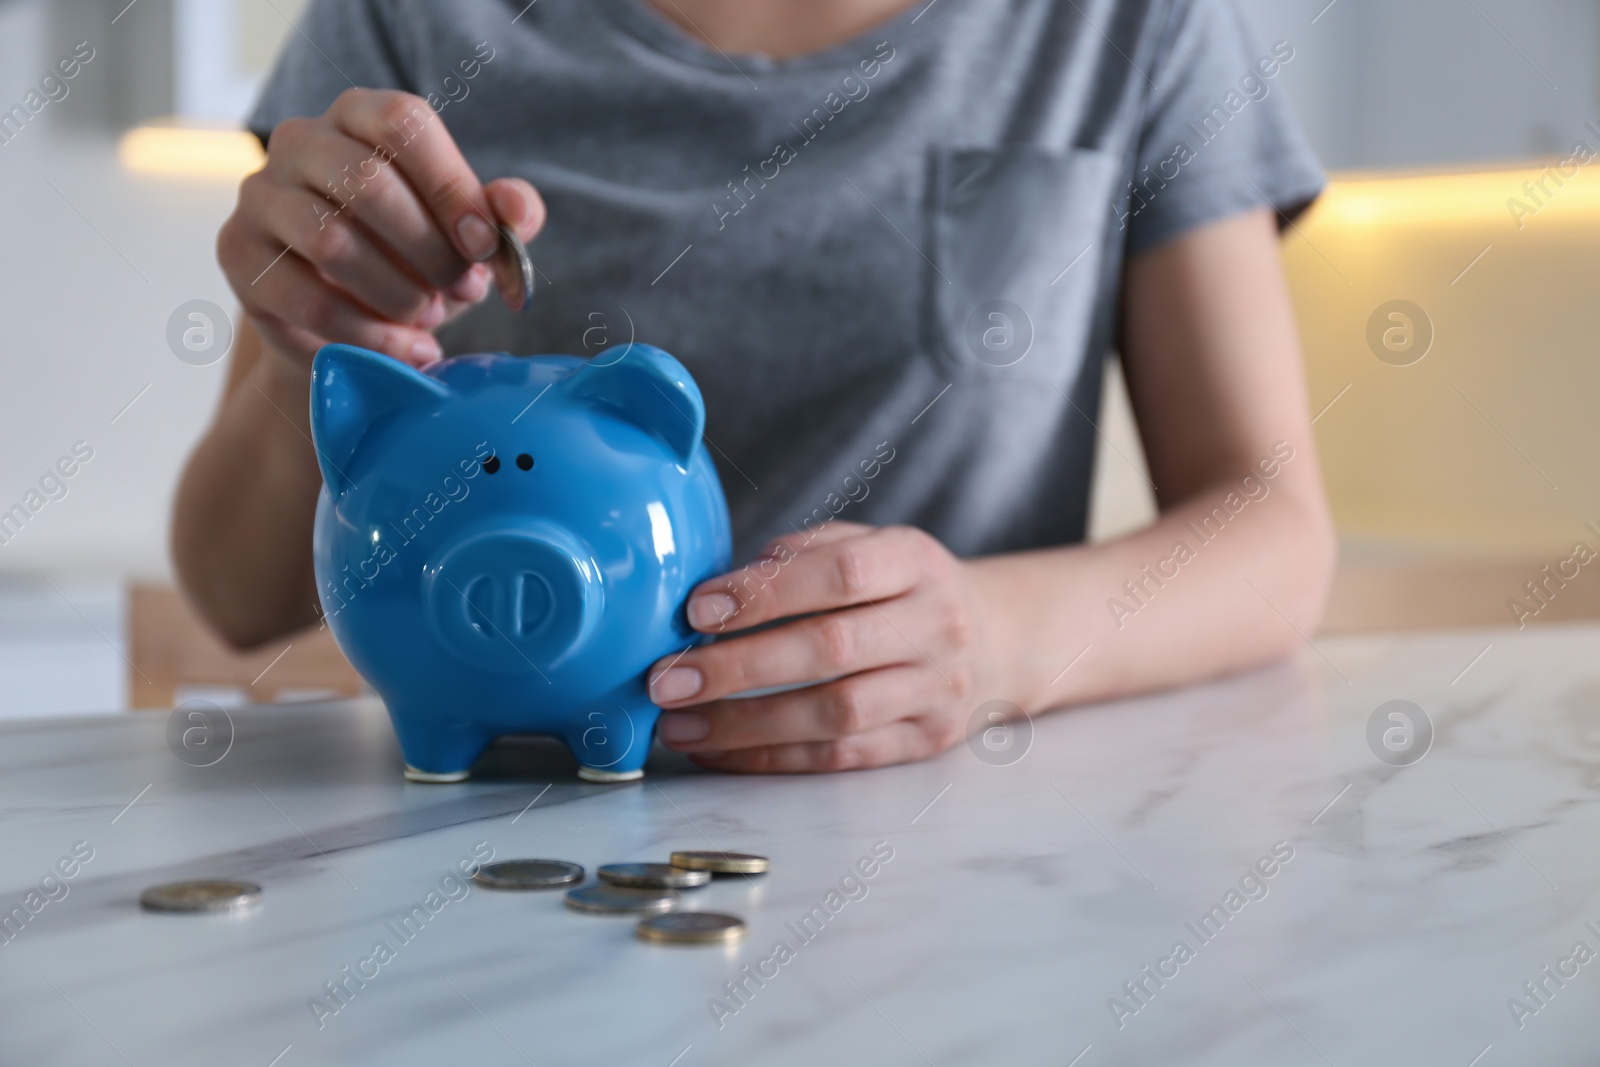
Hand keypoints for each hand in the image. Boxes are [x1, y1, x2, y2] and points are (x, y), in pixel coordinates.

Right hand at [217, 88, 544, 370]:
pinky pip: (306, 299)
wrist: (347, 320)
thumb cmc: (413, 259)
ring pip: (332, 242)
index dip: (451, 187)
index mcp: (361, 115)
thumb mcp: (464, 235)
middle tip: (462, 291)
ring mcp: (260, 194)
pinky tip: (406, 351)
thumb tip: (519, 211)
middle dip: (430, 251)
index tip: (484, 246)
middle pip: (367, 182)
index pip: (404, 124)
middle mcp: (301, 140)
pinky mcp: (238, 253)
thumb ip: (500, 215)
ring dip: (398, 294)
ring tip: (431, 319)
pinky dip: (367, 334)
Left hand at [648, 522, 988, 771]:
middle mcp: (935, 625)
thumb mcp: (868, 546)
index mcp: (915, 561)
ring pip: (835, 714)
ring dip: (746, 724)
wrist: (995, 639)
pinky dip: (772, 757)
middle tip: (667, 680)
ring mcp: (936, 689)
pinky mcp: (925, 741)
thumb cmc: (902, 588)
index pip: (840, 573)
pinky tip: (719, 751)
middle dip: (738, 668)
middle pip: (831, 649)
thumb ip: (801, 557)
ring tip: (679, 726)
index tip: (698, 609)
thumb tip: (715, 594)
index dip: (766, 592)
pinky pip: (841, 757)